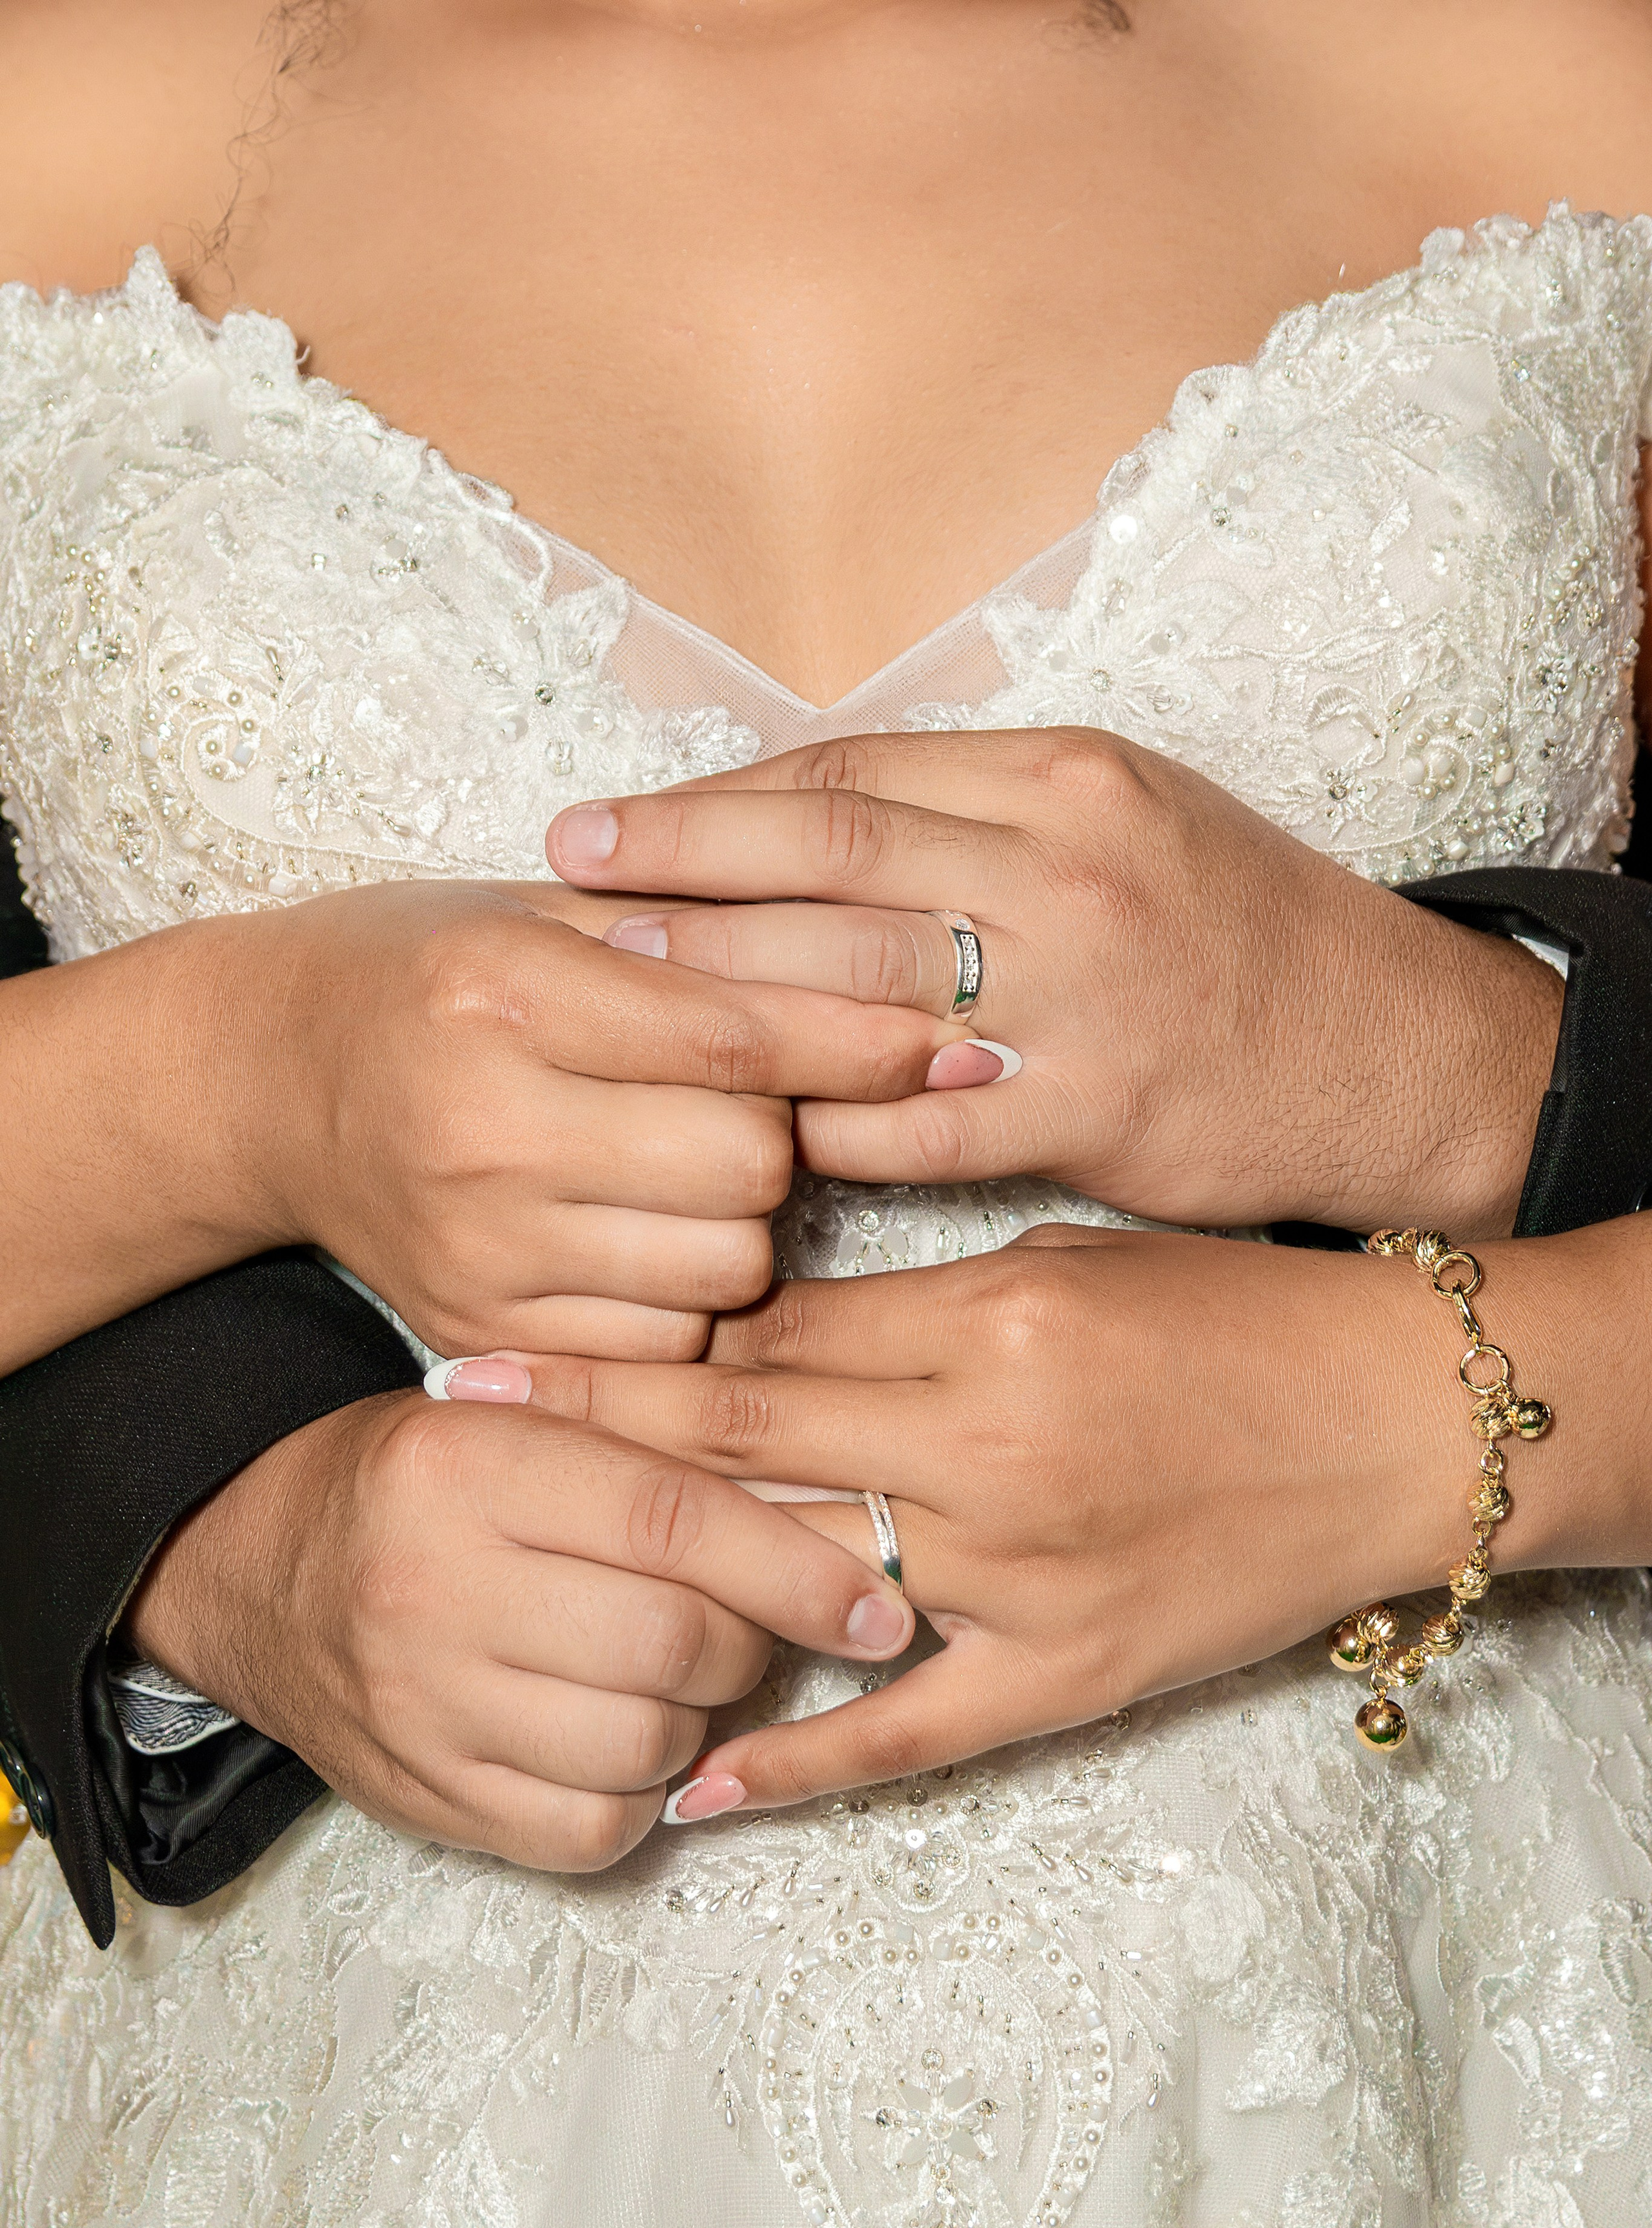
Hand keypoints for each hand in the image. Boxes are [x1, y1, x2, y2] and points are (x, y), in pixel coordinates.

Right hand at [125, 1385, 914, 1866]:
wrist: (257, 1566)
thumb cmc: (429, 1481)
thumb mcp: (523, 1420)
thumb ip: (659, 1453)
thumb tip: (834, 1527)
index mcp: (472, 1463)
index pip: (676, 1520)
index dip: (798, 1569)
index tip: (880, 1606)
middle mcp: (434, 1586)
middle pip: (673, 1645)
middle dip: (744, 1645)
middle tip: (739, 1626)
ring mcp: (422, 1705)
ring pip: (645, 1745)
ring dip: (692, 1720)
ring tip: (665, 1675)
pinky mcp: (424, 1796)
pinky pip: (590, 1831)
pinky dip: (634, 1797)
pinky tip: (613, 1740)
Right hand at [242, 876, 954, 1359]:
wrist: (267, 1081)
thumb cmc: (431, 975)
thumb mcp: (546, 916)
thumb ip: (708, 942)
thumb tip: (898, 994)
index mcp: (506, 991)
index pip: (737, 1037)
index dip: (858, 1043)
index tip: (942, 1043)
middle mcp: (485, 1125)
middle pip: (748, 1167)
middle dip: (783, 1137)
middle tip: (748, 1106)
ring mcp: (477, 1245)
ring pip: (720, 1270)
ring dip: (742, 1225)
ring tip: (690, 1174)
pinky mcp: (477, 1332)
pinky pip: (661, 1346)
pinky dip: (684, 1302)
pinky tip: (647, 1244)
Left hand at [505, 1221, 1603, 1809]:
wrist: (1395, 1422)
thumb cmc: (1237, 1320)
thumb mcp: (1069, 1263)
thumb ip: (917, 1298)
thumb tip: (767, 1317)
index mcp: (989, 1326)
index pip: (767, 1335)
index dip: (631, 1339)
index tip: (515, 1335)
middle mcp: (987, 1450)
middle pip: (745, 1439)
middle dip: (590, 1424)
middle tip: (453, 1414)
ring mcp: (1022, 1576)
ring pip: (803, 1578)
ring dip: (660, 1575)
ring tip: (528, 1574)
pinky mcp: (1066, 1674)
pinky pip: (908, 1733)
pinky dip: (797, 1765)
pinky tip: (692, 1788)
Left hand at [548, 730, 1563, 1238]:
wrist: (1390, 1049)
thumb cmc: (1234, 930)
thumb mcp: (1123, 817)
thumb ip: (973, 812)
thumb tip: (800, 817)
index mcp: (1064, 777)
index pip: (845, 777)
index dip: (707, 805)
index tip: (600, 827)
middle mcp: (1066, 868)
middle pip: (826, 864)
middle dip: (674, 884)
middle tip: (559, 906)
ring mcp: (1081, 993)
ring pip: (855, 986)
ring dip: (720, 1000)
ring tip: (608, 1011)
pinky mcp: (1095, 1109)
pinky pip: (916, 1119)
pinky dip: (821, 1123)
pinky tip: (741, 1131)